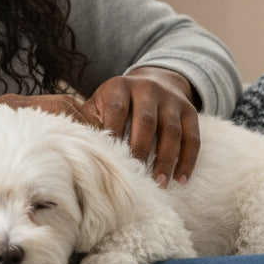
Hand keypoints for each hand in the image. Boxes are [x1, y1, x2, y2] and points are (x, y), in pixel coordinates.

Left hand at [77, 68, 200, 187]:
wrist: (154, 81)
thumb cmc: (118, 103)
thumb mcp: (100, 104)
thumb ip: (88, 121)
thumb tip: (70, 146)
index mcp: (119, 86)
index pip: (117, 110)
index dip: (114, 133)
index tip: (112, 159)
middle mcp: (147, 88)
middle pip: (146, 121)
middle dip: (141, 149)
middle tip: (137, 175)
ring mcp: (171, 99)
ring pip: (171, 131)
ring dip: (166, 159)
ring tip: (160, 183)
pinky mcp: (190, 110)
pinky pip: (192, 137)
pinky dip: (188, 160)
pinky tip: (181, 179)